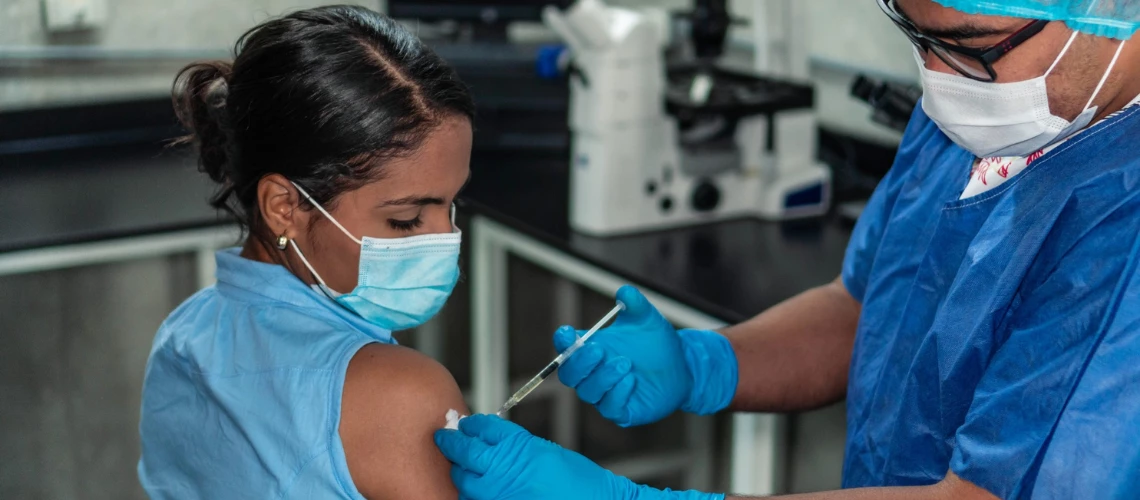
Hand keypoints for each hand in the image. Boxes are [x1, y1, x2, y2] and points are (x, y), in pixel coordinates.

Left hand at [433, 414, 638, 499]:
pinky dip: (470, 494)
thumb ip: (514, 445)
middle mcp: (504, 467)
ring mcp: (498, 492)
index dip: (471, 424)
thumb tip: (489, 441)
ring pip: (463, 479)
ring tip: (458, 465)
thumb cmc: (576, 479)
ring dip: (459, 471)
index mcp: (518, 445)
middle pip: (465, 450)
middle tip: (445, 438)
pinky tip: (474, 489)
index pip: (482, 427)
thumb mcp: (543, 450)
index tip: (464, 423)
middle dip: (452, 443)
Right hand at [554, 286, 738, 426]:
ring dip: (603, 377)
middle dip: (580, 362)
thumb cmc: (658, 343)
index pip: (565, 347)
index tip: (568, 333)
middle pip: (569, 373)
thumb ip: (636, 304)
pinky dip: (617, 393)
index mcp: (591, 348)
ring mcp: (605, 394)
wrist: (683, 366)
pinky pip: (609, 407)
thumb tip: (625, 291)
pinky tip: (631, 380)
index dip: (562, 341)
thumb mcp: (648, 319)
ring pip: (588, 391)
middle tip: (598, 350)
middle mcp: (593, 373)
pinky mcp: (622, 411)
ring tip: (625, 363)